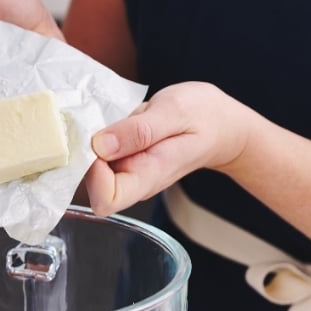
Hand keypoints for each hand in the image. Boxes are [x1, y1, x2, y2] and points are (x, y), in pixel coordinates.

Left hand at [84, 82, 253, 216]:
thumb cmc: (205, 117)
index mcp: (148, 176)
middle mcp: (134, 180)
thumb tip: (100, 145)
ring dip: (93, 139)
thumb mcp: (174, 112)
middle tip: (106, 119)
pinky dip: (100, 133)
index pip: (106, 199)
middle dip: (88, 152)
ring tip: (119, 115)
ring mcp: (128, 171)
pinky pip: (99, 152)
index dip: (93, 174)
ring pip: (91, 166)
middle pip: (91, 184)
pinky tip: (119, 117)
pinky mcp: (124, 158)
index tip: (99, 141)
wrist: (223, 125)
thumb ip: (139, 131)